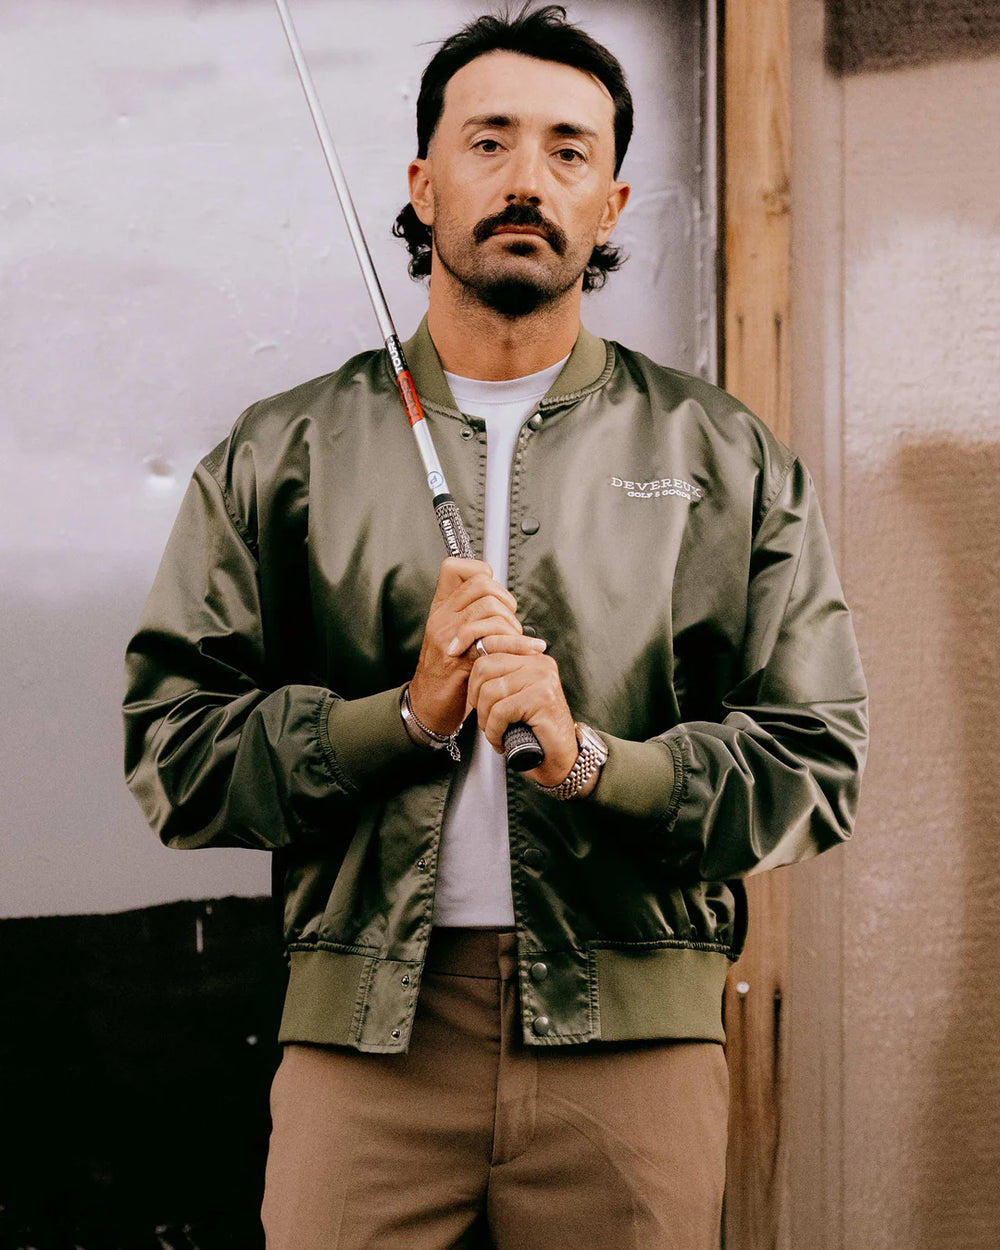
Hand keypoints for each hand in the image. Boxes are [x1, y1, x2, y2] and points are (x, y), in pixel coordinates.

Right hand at [408, 558, 546, 735]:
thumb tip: (504, 599)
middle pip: (481, 585)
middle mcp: (442, 617)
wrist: (428, 705)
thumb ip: (473, 614)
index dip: (482, 573)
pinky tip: (529, 650)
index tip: (495, 595)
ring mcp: (448, 637)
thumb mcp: (455, 634)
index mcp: (441, 608)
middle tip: (509, 623)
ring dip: (511, 625)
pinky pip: (493, 641)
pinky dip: (517, 645)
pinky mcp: (458, 660)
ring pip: (489, 608)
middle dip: (505, 601)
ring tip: (512, 642)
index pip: (456, 568)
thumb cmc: (447, 672)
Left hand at [466, 644, 580, 789]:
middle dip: (475, 698)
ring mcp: (542, 678)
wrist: (560, 758)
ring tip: (494, 732)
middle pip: (484, 667)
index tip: (458, 671)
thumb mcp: (513, 696)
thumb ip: (498, 676)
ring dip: (484, 719)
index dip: (469, 660)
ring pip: (490, 692)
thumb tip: (464, 658)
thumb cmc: (533, 730)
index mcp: (531, 657)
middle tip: (483, 719)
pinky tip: (500, 741)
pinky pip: (501, 711)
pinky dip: (494, 731)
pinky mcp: (542, 698)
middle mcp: (539, 663)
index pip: (490, 647)